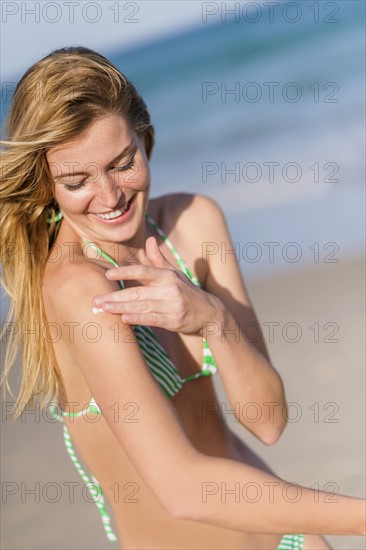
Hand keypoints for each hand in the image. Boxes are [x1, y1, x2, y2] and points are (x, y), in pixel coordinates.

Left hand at [91, 236, 221, 335]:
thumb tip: (149, 240)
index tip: (107, 273)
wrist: (210, 313)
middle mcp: (169, 288)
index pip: (143, 271)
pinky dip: (138, 319)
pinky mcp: (175, 320)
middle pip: (137, 291)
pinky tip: (124, 319)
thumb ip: (159, 258)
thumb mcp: (176, 273)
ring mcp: (172, 305)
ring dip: (120, 308)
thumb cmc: (187, 292)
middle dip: (114, 296)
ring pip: (142, 306)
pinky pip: (153, 319)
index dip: (125, 271)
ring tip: (102, 309)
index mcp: (167, 275)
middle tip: (95, 299)